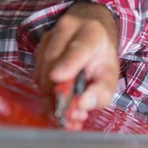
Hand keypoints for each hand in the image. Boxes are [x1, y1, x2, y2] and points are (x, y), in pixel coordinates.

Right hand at [34, 2, 119, 120]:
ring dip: (50, 97)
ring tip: (66, 115)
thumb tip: (82, 105)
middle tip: (69, 118)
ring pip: (42, 70)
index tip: (58, 77)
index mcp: (92, 33)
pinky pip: (37, 74)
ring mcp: (50, 36)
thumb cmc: (101, 56)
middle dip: (57, 94)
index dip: (68, 62)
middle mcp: (68, 29)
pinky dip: (46, 93)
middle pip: (53, 61)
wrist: (90, 30)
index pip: (79, 48)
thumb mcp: (110, 74)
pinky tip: (58, 103)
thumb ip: (102, 91)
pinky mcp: (39, 47)